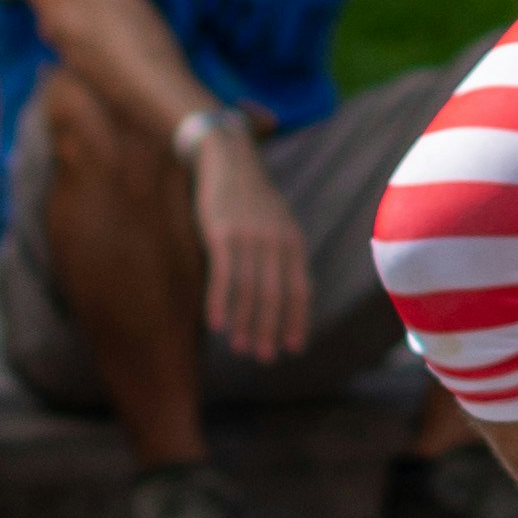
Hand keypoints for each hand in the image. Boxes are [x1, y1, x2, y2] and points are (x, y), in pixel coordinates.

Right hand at [190, 133, 312, 365]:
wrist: (228, 159)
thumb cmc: (251, 200)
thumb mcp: (276, 224)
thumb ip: (282, 256)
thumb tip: (286, 295)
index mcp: (293, 242)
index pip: (300, 289)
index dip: (296, 320)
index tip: (293, 348)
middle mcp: (276, 242)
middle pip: (276, 295)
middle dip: (270, 329)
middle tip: (264, 358)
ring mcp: (250, 237)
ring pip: (250, 290)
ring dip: (245, 323)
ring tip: (241, 348)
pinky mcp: (222, 234)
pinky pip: (223, 275)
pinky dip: (221, 302)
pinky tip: (216, 325)